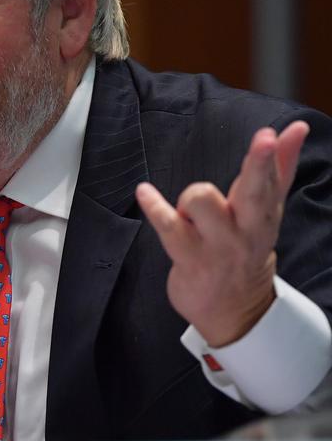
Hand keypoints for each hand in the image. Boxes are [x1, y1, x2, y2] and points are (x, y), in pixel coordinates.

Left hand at [136, 120, 309, 346]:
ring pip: (202, 199)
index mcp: (265, 214)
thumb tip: (296, 129)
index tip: (271, 134)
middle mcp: (246, 229)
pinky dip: (154, 205)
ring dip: (190, 197)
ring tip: (190, 213)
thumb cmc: (246, 248)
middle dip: (258, 164)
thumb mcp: (266, 213)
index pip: (273, 180)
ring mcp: (218, 245)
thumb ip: (279, 168)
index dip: (272, 155)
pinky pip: (168, 225)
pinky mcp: (190, 258)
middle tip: (263, 140)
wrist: (235, 310)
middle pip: (253, 190)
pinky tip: (144, 192)